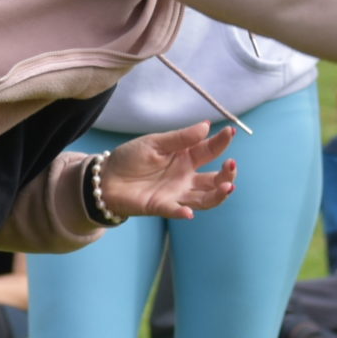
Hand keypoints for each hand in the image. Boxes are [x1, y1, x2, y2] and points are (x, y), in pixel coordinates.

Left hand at [100, 122, 237, 220]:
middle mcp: (186, 177)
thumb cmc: (131, 158)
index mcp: (186, 157)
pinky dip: (183, 212)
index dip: (221, 142)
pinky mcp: (161, 206)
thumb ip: (180, 138)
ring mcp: (176, 194)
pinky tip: (188, 211)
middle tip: (231, 164)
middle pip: (215, 179)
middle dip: (227, 173)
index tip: (230, 132)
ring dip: (218, 194)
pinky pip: (175, 210)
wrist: (105, 178)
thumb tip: (206, 126)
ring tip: (227, 186)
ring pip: (205, 198)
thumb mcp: (155, 143)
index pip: (209, 150)